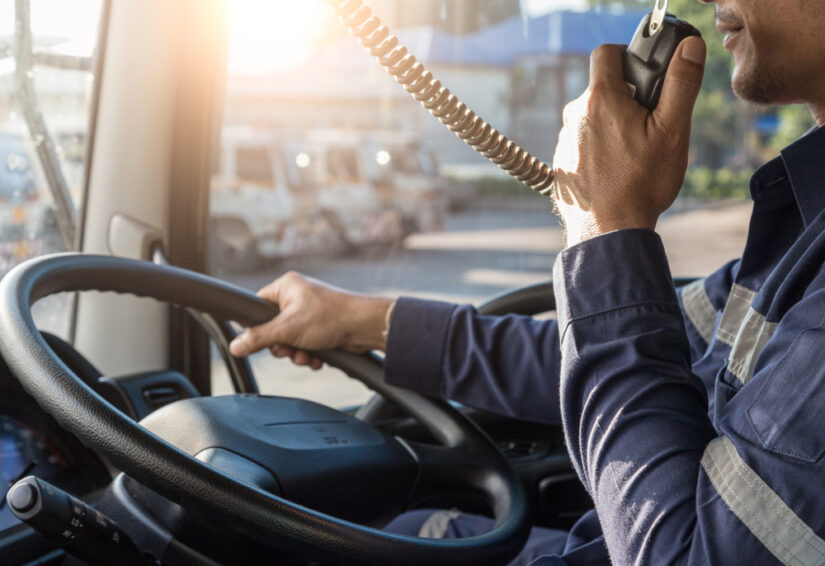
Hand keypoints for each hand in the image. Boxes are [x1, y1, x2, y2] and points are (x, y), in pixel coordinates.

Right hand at [228, 272, 393, 369]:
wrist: (365, 327)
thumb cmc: (330, 317)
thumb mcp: (288, 329)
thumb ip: (259, 338)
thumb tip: (235, 346)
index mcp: (286, 287)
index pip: (257, 306)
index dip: (258, 327)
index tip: (265, 340)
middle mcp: (297, 297)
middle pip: (273, 328)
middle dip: (282, 346)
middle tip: (290, 349)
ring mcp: (309, 312)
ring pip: (289, 339)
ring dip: (296, 352)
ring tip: (307, 355)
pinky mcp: (321, 327)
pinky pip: (304, 343)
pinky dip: (309, 353)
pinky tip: (317, 358)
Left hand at [552, 37, 705, 246]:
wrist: (608, 231)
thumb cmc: (641, 183)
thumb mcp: (672, 131)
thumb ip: (681, 84)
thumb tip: (689, 48)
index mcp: (600, 99)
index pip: (606, 53)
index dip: (628, 57)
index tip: (645, 78)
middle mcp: (574, 115)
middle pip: (602, 88)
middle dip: (626, 98)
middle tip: (649, 125)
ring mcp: (564, 140)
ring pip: (592, 117)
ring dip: (612, 125)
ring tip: (634, 154)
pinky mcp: (561, 162)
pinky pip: (583, 142)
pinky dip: (599, 148)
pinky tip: (616, 170)